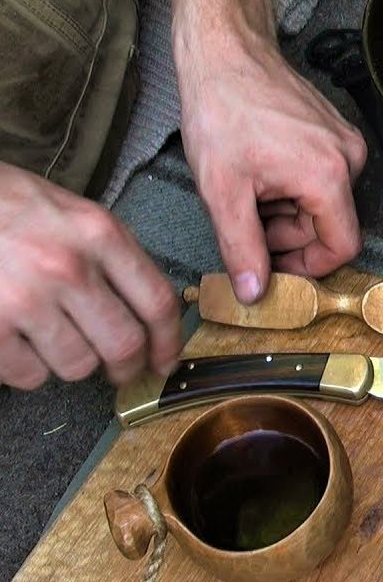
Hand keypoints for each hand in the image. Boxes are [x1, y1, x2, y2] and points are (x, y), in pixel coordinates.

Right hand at [0, 163, 181, 388]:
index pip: (157, 301)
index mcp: (99, 235)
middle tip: (120, 371)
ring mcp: (26, 298)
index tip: (165, 361)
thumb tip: (147, 313)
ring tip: (55, 338)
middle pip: (123, 343)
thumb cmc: (12, 207)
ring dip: (72, 362)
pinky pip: (29, 374)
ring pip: (78, 365)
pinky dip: (28, 368)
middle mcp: (68, 267)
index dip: (168, 341)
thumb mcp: (77, 216)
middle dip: (127, 367)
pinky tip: (20, 342)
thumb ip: (114, 258)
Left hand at [175, 33, 367, 304]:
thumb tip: (255, 294)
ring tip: (250, 187)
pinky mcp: (337, 131)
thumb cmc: (222, 110)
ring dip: (287, 210)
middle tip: (246, 218)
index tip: (273, 266)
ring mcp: (346, 142)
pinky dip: (292, 187)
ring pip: (324, 204)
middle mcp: (350, 159)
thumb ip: (242, 248)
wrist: (225, 52)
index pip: (342, 248)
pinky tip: (261, 168)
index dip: (308, 267)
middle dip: (287, 235)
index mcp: (328, 177)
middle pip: (329, 226)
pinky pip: (323, 178)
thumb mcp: (222, 190)